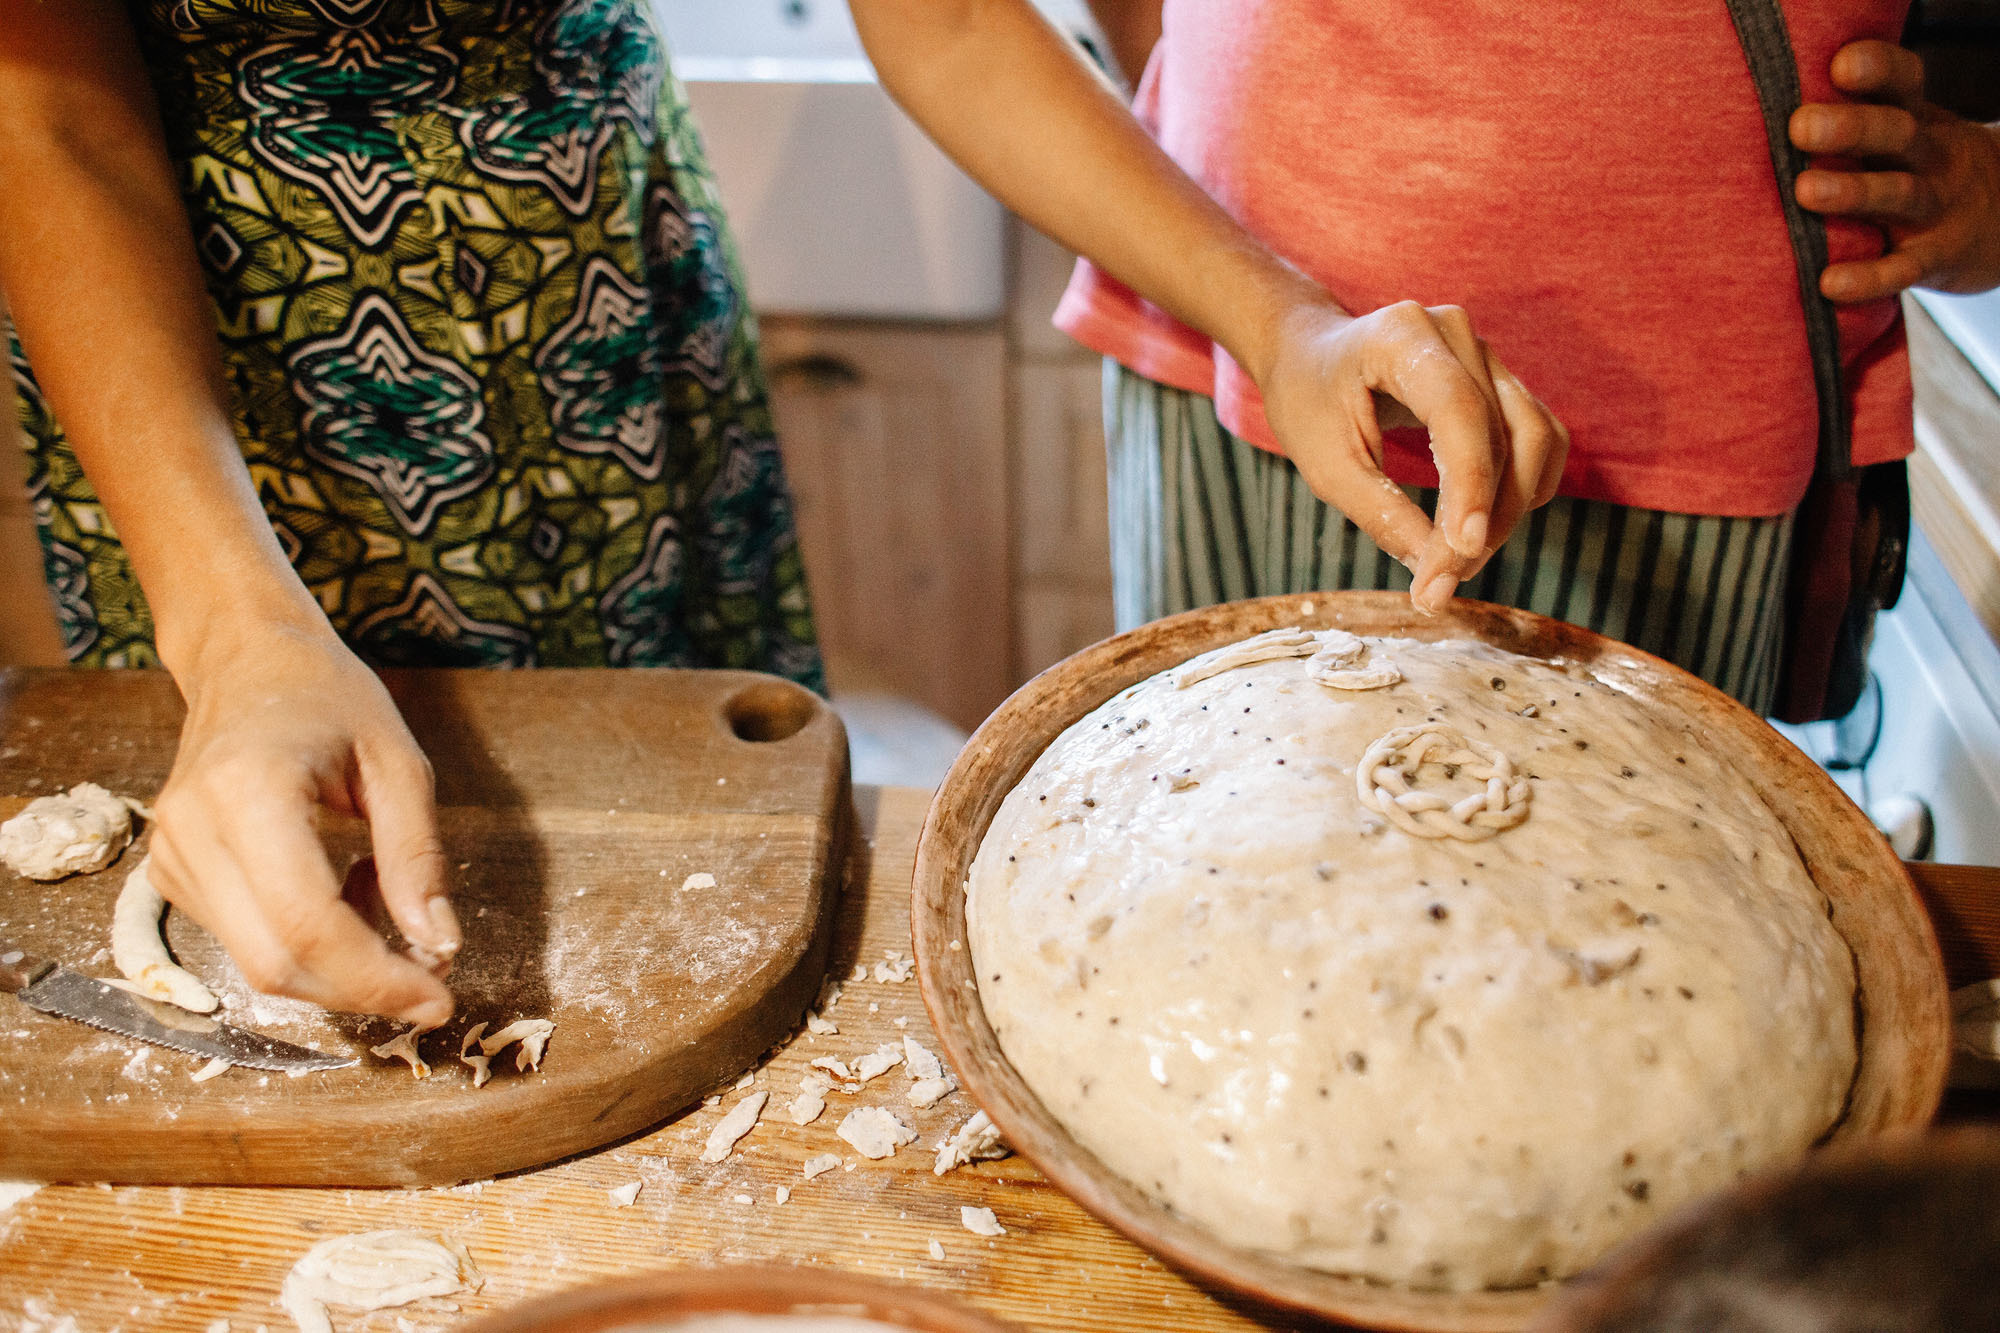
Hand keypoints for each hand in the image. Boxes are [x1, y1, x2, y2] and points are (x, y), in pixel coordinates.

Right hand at [148, 621, 457, 1026]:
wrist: (247, 660)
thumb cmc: (327, 697)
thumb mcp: (398, 763)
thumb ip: (417, 858)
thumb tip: (439, 946)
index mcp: (247, 792)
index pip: (308, 925)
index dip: (375, 979)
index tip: (438, 999)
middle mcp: (193, 831)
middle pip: (274, 964)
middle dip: (360, 990)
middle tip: (429, 982)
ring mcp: (170, 857)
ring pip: (258, 964)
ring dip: (338, 964)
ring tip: (380, 890)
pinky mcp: (172, 876)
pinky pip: (245, 942)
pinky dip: (308, 942)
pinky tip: (340, 885)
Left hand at [1259, 298, 1569, 611]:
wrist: (1308, 356)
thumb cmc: (1307, 403)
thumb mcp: (1324, 465)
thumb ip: (1381, 515)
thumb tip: (1438, 575)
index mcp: (1403, 336)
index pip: (1459, 411)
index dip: (1470, 484)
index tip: (1464, 551)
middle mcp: (1456, 335)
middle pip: (1507, 434)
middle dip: (1484, 519)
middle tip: (1441, 585)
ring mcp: (1486, 353)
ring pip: (1535, 440)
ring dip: (1508, 513)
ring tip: (1456, 565)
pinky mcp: (1500, 381)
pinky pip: (1539, 438)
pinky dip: (1522, 490)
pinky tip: (1483, 527)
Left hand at [1790, 40, 1999, 301]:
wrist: (1999, 220)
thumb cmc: (1915, 168)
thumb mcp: (1901, 133)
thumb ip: (1850, 119)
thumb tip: (1753, 113)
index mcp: (1914, 118)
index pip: (1904, 82)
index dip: (1879, 70)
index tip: (1841, 65)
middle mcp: (1927, 156)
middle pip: (1896, 133)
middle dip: (1852, 128)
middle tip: (1800, 126)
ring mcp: (1934, 206)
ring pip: (1897, 194)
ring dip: (1853, 192)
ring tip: (1805, 192)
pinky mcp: (1934, 257)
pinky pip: (1902, 269)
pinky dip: (1869, 278)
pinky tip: (1830, 283)